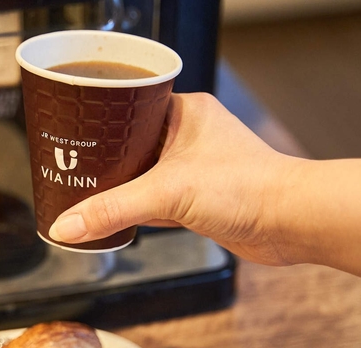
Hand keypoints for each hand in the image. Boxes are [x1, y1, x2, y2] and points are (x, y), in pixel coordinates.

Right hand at [48, 92, 296, 265]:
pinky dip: (136, 210)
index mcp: (183, 112)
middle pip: (130, 146)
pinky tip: (115, 218)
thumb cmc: (248, 187)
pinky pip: (156, 201)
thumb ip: (113, 209)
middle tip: (69, 167)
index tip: (70, 135)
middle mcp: (188, 136)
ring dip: (119, 188)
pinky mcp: (199, 199)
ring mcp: (194, 168)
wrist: (292, 222)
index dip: (98, 124)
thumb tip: (68, 225)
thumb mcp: (167, 192)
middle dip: (103, 161)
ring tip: (83, 193)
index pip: (128, 109)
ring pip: (142, 176)